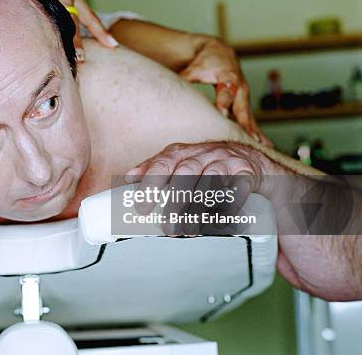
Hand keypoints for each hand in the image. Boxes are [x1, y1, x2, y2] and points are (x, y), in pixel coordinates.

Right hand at [19, 0, 118, 59]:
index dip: (101, 32)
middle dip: (76, 43)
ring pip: (58, 19)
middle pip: (74, 22)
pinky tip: (38, 33)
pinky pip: (43, 11)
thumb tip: (65, 36)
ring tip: (57, 54)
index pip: (89, 17)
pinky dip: (41, 23)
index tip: (113, 45)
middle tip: (80, 59)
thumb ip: (61, 9)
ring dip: (57, 37)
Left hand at [124, 142, 278, 234]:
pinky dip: (228, 203)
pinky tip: (220, 220)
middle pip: (185, 173)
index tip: (141, 207)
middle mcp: (202, 153)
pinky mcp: (247, 172)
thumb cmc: (209, 168)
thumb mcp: (180, 163)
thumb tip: (127, 178)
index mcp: (182, 153)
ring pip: (210, 181)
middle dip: (175, 202)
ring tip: (190, 231)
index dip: (150, 183)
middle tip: (169, 228)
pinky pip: (238, 186)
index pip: (162, 164)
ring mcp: (225, 160)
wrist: (256, 163)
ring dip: (199, 207)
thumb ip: (154, 169)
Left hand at [179, 38, 271, 145]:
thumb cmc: (205, 63)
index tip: (222, 115)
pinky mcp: (244, 103)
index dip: (224, 103)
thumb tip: (168, 92)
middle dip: (244, 123)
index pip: (226, 92)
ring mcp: (244, 96)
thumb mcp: (193, 69)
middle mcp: (240, 87)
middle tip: (247, 140)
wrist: (220, 54)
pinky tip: (264, 145)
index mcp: (228, 77)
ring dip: (254, 131)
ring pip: (249, 116)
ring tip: (260, 147)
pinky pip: (251, 118)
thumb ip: (184, 81)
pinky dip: (256, 131)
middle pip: (242, 107)